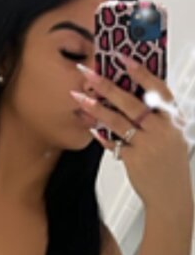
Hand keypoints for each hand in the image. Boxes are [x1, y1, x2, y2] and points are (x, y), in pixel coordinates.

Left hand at [73, 55, 191, 211]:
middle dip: (107, 86)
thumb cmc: (170, 164)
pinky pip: (113, 143)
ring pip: (117, 121)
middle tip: (89, 74)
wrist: (171, 196)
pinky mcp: (135, 160)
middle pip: (131, 102)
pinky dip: (101, 134)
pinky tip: (90, 126)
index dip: (141, 72)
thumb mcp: (173, 135)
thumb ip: (158, 117)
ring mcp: (148, 145)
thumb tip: (136, 95)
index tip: (123, 58)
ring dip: (96, 108)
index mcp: (173, 119)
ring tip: (79, 98)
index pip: (158, 89)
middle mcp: (162, 129)